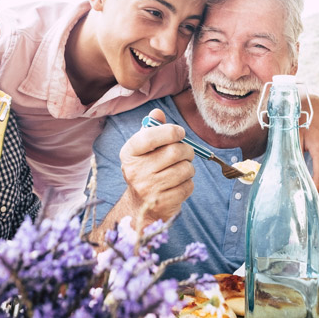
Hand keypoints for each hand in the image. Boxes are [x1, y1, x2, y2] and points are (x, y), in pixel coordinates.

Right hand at [119, 109, 194, 223]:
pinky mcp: (162, 202)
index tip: (179, 133)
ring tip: (182, 169)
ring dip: (189, 167)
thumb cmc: (146, 169)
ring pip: (185, 169)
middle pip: (174, 152)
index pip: (150, 136)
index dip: (170, 131)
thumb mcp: (143, 148)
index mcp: (129, 153)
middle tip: (186, 152)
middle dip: (187, 150)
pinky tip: (179, 183)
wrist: (140, 205)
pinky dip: (189, 182)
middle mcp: (135, 170)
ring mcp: (148, 188)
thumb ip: (152, 129)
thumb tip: (157, 112)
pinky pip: (188, 186)